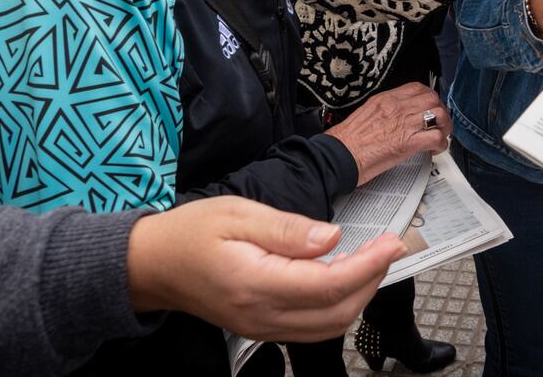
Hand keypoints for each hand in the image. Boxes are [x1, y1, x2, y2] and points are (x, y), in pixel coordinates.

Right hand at [126, 195, 403, 340]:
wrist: (150, 265)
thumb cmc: (191, 233)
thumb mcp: (239, 214)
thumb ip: (288, 229)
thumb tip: (331, 238)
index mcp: (256, 283)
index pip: (328, 285)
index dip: (368, 265)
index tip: (392, 242)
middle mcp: (261, 315)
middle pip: (336, 313)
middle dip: (372, 280)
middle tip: (388, 247)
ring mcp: (261, 327)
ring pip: (328, 326)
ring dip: (358, 295)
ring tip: (370, 259)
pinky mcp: (261, 328)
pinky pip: (310, 327)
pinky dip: (336, 305)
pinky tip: (340, 275)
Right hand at [326, 83, 450, 184]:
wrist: (338, 156)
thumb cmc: (347, 140)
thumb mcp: (365, 114)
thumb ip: (383, 111)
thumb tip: (396, 116)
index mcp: (386, 99)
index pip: (417, 88)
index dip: (428, 97)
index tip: (429, 107)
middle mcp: (397, 107)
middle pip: (432, 98)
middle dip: (440, 110)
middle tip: (438, 123)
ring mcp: (404, 123)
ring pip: (439, 114)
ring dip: (444, 126)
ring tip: (439, 136)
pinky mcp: (408, 142)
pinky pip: (436, 137)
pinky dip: (441, 144)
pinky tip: (434, 150)